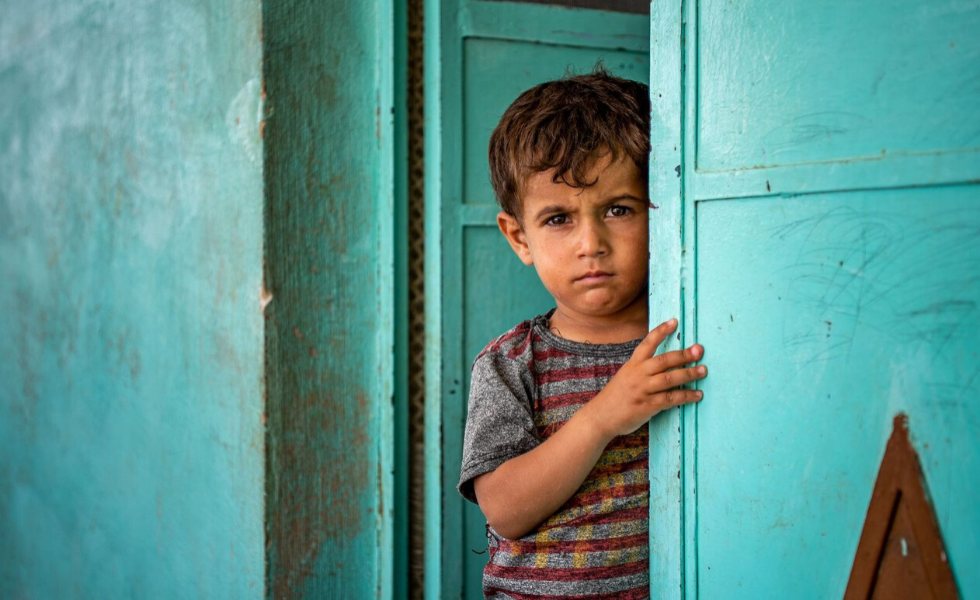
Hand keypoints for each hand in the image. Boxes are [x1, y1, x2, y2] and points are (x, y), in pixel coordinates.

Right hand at [580, 318, 705, 438]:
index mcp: (632, 364)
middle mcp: (638, 374)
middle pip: (664, 360)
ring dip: (689, 374)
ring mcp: (643, 390)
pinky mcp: (647, 406)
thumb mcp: (625, 376)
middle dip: (683, 354)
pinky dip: (686, 396)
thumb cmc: (615, 397)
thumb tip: (664, 364)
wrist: (600, 417)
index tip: (674, 321)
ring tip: (703, 370)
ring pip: (669, 378)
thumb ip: (641, 369)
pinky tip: (697, 395)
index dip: (661, 331)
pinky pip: (670, 399)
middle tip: (699, 350)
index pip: (648, 343)